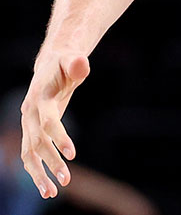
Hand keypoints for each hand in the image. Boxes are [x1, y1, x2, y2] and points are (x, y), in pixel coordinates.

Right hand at [19, 50, 89, 197]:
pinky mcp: (30, 133)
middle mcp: (29, 115)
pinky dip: (35, 173)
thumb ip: (76, 64)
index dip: (59, 137)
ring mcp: (27, 126)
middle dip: (50, 162)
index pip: (47, 122)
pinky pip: (29, 157)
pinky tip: (47, 190)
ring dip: (38, 175)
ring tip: (52, 194)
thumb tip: (80, 63)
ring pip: (28, 154)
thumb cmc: (65, 65)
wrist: (49, 67)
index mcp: (39, 98)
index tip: (72, 154)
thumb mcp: (71, 60)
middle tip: (67, 179)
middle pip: (37, 142)